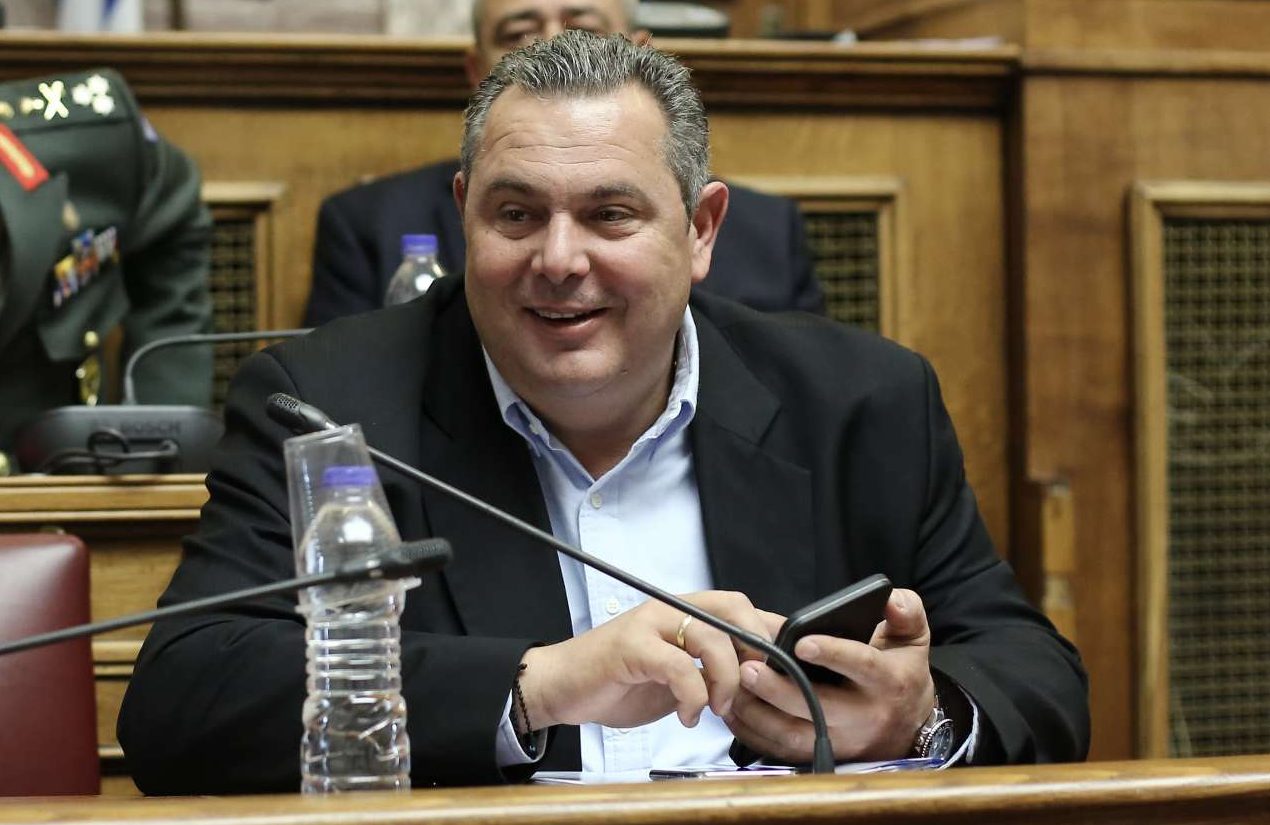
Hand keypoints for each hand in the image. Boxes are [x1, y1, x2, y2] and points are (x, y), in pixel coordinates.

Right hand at [519, 591, 770, 730]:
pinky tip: (687, 715)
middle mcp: (669, 609)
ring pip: (711, 637)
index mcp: (683, 612)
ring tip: (718, 708)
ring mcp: (650, 624)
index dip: (769, 631)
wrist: (562, 686)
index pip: (740, 606)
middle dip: (756, 648)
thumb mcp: (675, 676)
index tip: (783, 665)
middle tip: (753, 684)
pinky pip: (679, 666)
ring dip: (725, 679)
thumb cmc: (618, 681)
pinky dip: (693, 696)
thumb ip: (708, 670)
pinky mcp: (632, 647)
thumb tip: (755, 682)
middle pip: (734, 608)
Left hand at [725, 588, 933, 762]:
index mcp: (888, 681)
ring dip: (760, 714)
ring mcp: (843, 740)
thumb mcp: (913, 638)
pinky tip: (735, 712)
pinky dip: (756, 734)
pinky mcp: (824, 755)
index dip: (832, 653)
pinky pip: (784, 750)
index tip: (802, 642)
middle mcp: (866, 716)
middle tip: (748, 668)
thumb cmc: (901, 672)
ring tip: (734, 687)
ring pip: (796, 734)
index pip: (862, 665)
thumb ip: (905, 612)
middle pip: (820, 707)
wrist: (909, 725)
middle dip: (781, 690)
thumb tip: (890, 598)